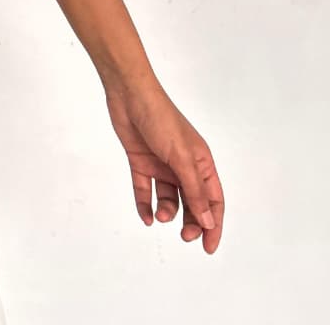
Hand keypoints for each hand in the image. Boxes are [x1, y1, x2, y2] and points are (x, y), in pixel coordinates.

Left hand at [103, 78, 223, 253]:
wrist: (128, 95)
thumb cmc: (160, 118)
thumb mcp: (181, 157)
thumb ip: (194, 190)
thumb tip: (208, 220)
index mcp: (201, 162)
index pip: (213, 200)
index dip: (213, 224)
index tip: (209, 247)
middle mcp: (183, 165)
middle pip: (192, 203)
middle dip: (191, 223)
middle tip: (184, 236)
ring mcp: (162, 165)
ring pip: (169, 199)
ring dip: (167, 211)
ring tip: (161, 216)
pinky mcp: (141, 162)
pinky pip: (145, 191)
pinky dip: (145, 205)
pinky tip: (146, 217)